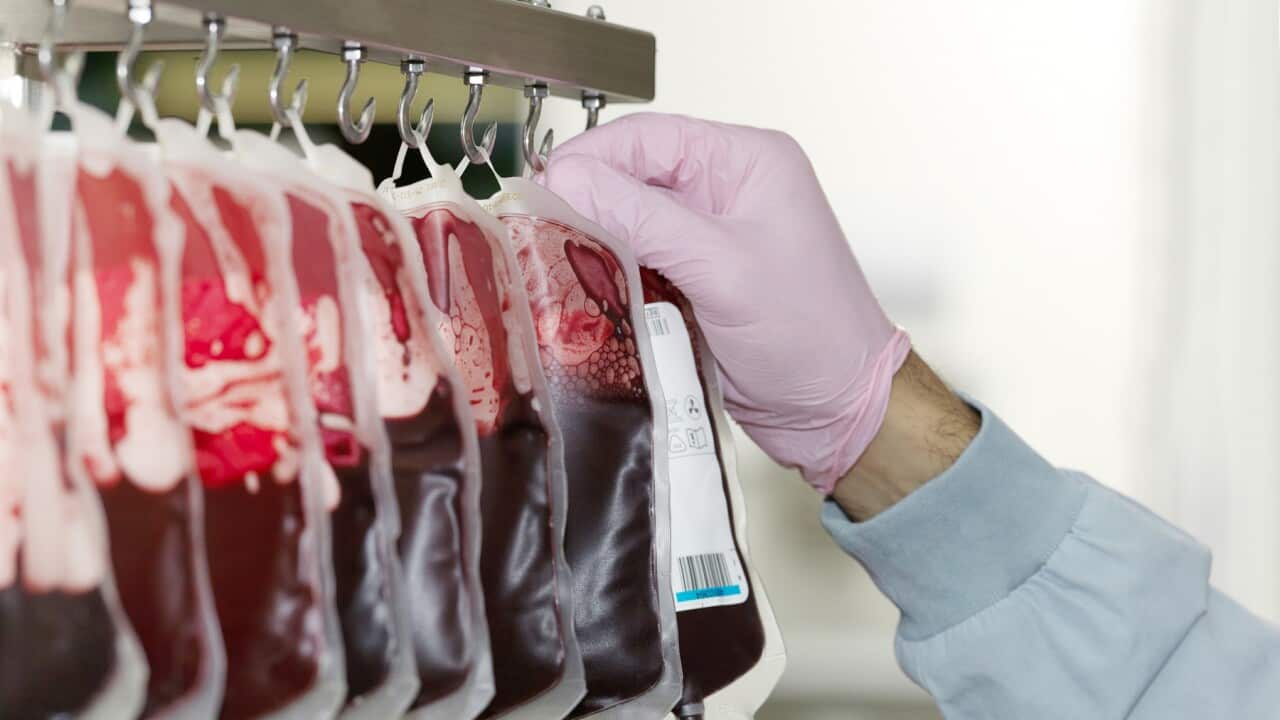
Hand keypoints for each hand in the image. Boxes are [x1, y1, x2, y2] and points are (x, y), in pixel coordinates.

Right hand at [541, 113, 910, 492]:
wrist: (839, 413)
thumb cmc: (809, 334)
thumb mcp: (721, 268)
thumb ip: (643, 220)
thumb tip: (568, 178)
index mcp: (746, 162)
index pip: (648, 138)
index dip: (590, 159)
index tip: (542, 190)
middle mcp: (727, 190)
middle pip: (633, 178)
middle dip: (586, 202)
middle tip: (534, 230)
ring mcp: (710, 237)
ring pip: (630, 223)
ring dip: (594, 242)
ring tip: (547, 260)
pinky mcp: (696, 281)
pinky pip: (639, 264)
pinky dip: (611, 276)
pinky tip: (581, 290)